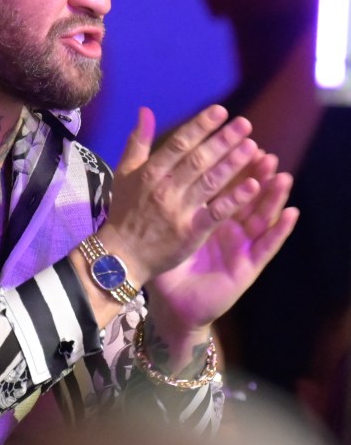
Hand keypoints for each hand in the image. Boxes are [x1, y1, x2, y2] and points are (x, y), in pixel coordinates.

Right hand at [99, 104, 262, 286]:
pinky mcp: (190, 232)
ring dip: (233, 163)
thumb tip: (146, 110)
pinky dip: (234, 199)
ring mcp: (178, 211)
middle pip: (198, 160)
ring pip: (210, 182)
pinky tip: (253, 185)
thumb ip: (137, 142)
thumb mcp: (124, 174)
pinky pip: (216, 212)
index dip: (200, 126)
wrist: (120, 256)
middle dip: (222, 140)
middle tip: (244, 124)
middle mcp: (164, 189)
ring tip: (253, 147)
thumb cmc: (124, 212)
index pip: (179, 144)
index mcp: (149, 173)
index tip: (221, 111)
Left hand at [145, 153, 298, 334]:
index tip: (237, 139)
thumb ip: (163, 198)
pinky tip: (291, 213)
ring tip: (282, 176)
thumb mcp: (164, 228)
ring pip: (262, 216)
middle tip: (262, 151)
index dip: (231, 164)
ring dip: (273, 196)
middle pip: (246, 196)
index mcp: (210, 215)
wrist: (174, 305)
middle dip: (255, 174)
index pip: (224, 184)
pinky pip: (267, 246)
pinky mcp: (249, 265)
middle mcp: (230, 227)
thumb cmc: (169, 267)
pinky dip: (280, 230)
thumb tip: (154, 167)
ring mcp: (242, 245)